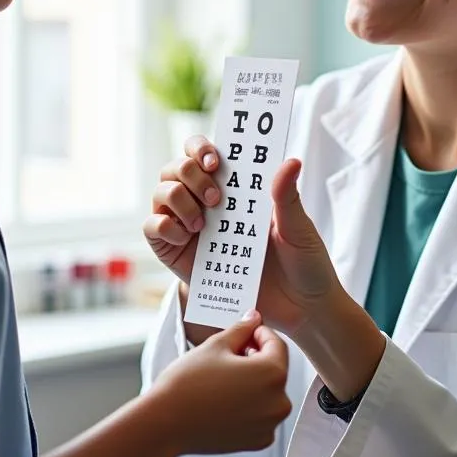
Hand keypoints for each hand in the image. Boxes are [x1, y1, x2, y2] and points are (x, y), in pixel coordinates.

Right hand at [145, 138, 342, 337]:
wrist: (300, 309)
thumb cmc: (303, 262)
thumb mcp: (298, 227)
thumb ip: (287, 195)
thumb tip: (290, 161)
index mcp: (235, 188)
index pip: (203, 153)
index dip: (200, 147)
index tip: (215, 161)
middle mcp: (206, 202)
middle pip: (176, 167)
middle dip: (189, 172)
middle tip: (215, 197)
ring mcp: (190, 226)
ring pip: (161, 192)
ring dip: (177, 198)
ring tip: (203, 222)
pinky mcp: (178, 254)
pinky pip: (153, 228)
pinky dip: (164, 226)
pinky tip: (188, 237)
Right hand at [151, 311, 290, 455]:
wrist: (166, 422)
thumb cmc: (189, 382)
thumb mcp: (217, 345)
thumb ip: (242, 329)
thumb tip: (254, 318)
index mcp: (273, 374)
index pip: (277, 344)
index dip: (259, 333)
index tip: (245, 331)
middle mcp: (279, 402)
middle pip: (275, 369)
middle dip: (257, 357)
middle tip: (231, 352)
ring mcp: (269, 425)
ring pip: (269, 392)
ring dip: (254, 381)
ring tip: (226, 375)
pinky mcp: (258, 442)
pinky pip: (262, 414)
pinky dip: (250, 404)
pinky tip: (226, 398)